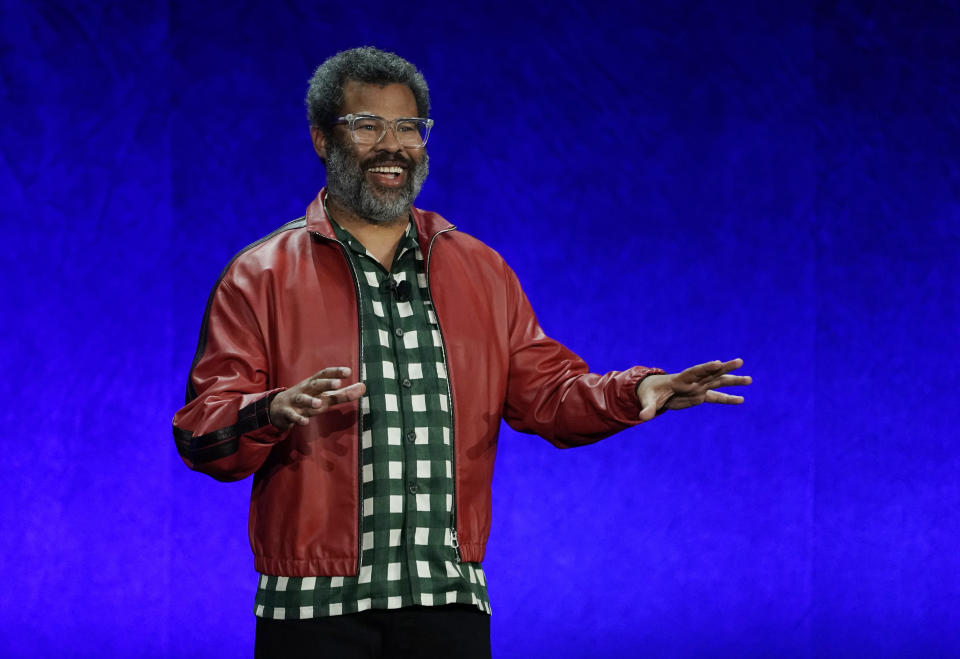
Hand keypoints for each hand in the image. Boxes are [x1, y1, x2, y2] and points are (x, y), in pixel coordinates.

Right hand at [269, 367, 365, 429]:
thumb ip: (344, 394)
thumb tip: (363, 387)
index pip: (324, 374)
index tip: (348, 371)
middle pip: (314, 384)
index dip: (335, 372)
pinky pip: (292, 415)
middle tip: (337, 384)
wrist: (278, 408)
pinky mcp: (287, 413)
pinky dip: (298, 418)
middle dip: (325, 383)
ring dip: (310, 401)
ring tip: (319, 403)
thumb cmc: (307, 400)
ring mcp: (295, 401)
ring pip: (301, 399)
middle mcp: (304, 390)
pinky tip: (305, 422)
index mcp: (314, 384)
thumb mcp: (325, 396)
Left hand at [636, 358, 750, 421]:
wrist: (653, 392)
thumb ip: (648, 408)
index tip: (718, 363)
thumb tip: (642, 417)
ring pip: (718, 382)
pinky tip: (742, 399)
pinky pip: (716, 397)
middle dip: (724, 368)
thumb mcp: (648, 401)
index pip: (695, 372)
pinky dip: (728, 398)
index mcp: (680, 379)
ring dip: (733, 380)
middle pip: (711, 373)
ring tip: (750, 379)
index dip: (706, 368)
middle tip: (739, 361)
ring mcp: (698, 388)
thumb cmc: (650, 393)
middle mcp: (692, 381)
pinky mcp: (700, 396)